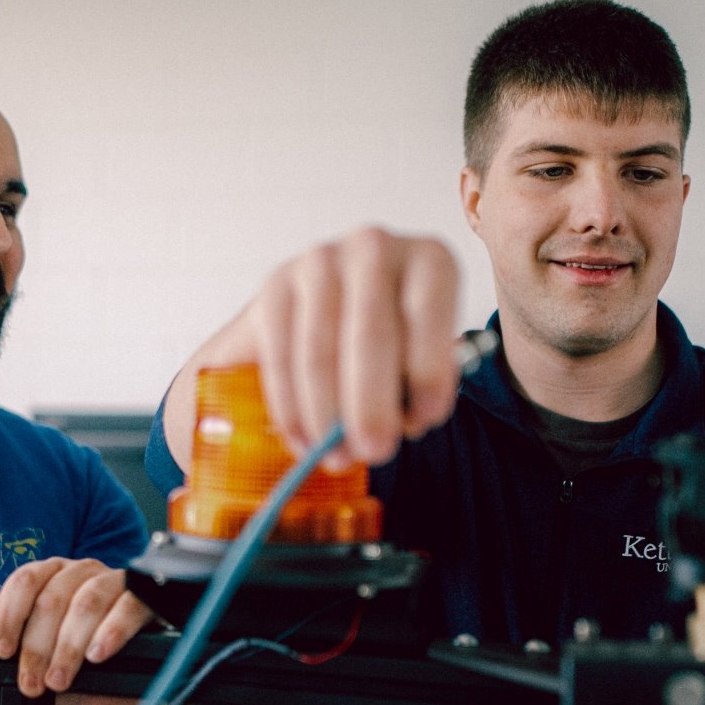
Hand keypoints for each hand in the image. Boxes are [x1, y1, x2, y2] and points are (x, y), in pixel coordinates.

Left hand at [0, 558, 155, 697]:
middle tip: (31, 681)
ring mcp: (115, 582)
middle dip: (37, 645)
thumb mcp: (35, 637)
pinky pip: (129, 607)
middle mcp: (83, 571)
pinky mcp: (145, 600)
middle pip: (53, 598)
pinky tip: (98, 653)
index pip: (25, 580)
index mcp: (53, 573)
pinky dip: (112, 631)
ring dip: (69, 646)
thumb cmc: (74, 653)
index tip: (2, 650)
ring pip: (88, 602)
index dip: (9, 616)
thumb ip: (4, 610)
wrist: (118, 682)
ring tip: (59, 678)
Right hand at [189, 228, 460, 470]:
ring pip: (321, 351)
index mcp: (429, 259)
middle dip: (372, 403)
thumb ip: (423, 382)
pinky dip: (292, 407)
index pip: (430, 313)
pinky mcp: (274, 286)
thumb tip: (408, 418)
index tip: (423, 422)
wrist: (324, 315)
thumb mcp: (420, 354)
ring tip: (337, 457)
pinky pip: (281, 356)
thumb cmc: (390, 342)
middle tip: (375, 452)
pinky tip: (304, 440)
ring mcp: (319, 261)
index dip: (428, 372)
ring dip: (328, 414)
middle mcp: (375, 247)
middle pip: (372, 334)